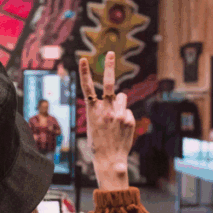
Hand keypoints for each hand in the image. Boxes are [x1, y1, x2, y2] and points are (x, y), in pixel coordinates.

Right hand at [79, 51, 134, 189]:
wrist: (109, 159)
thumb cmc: (98, 143)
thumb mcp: (94, 125)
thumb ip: (102, 109)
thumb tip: (119, 97)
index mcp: (93, 111)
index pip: (87, 88)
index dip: (84, 73)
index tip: (83, 59)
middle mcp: (106, 109)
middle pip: (110, 83)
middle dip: (109, 66)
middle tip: (110, 52)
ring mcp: (119, 113)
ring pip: (122, 97)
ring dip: (120, 102)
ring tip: (116, 117)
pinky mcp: (129, 119)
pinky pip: (128, 111)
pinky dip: (125, 116)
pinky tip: (121, 128)